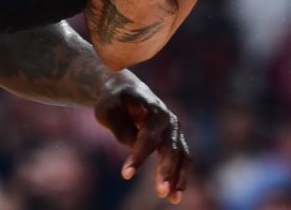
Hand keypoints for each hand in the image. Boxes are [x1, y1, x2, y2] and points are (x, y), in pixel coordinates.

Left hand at [93, 77, 191, 203]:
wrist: (126, 91)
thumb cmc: (114, 101)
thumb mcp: (108, 110)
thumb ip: (120, 127)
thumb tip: (132, 145)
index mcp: (152, 110)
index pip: (147, 137)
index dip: (138, 156)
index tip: (126, 175)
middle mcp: (168, 120)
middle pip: (170, 147)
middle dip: (166, 170)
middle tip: (160, 191)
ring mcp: (174, 130)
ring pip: (181, 155)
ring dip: (178, 178)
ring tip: (172, 199)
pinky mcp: (174, 140)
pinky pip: (182, 160)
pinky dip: (180, 177)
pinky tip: (175, 195)